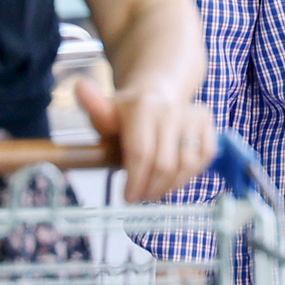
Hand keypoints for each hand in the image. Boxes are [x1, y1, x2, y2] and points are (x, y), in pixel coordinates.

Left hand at [77, 81, 214, 202]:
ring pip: (186, 164)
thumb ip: (93, 107)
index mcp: (142, 107)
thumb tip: (78, 86)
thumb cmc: (127, 114)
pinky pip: (204, 157)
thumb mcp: (105, 113)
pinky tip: (174, 178)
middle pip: (164, 164)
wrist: (156, 94)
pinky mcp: (207, 122)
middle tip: (141, 197)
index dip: (135, 181)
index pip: (141, 153)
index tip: (128, 197)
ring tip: (155, 191)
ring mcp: (191, 114)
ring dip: (170, 186)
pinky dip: (190, 174)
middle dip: (151, 188)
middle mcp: (170, 108)